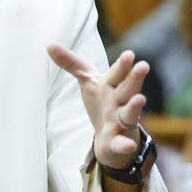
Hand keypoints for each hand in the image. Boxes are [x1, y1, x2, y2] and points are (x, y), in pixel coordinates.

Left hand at [47, 45, 148, 169]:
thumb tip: (49, 45)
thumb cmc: (102, 103)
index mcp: (112, 85)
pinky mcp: (118, 141)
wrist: (110, 136)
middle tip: (143, 65)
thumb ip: (71, 63)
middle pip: (127, 88)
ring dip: (135, 106)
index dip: (122, 64)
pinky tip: (128, 146)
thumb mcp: (88, 82)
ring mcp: (121, 121)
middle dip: (135, 78)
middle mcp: (120, 101)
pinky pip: (122, 143)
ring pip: (129, 113)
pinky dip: (125, 145)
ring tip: (140, 99)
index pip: (117, 73)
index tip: (129, 54)